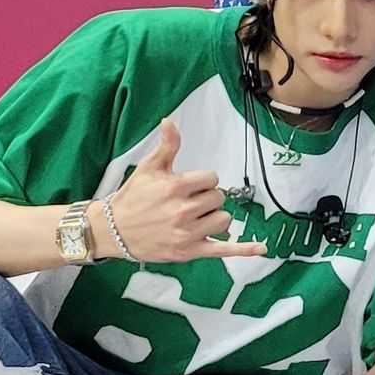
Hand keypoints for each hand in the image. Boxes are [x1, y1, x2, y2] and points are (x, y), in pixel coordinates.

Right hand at [105, 119, 266, 262]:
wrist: (115, 230)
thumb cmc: (133, 199)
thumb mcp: (148, 167)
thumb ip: (167, 146)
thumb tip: (170, 122)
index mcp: (175, 187)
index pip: (212, 179)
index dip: (203, 181)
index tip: (189, 186)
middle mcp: (182, 211)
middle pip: (218, 199)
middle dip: (206, 199)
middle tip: (185, 203)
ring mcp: (187, 233)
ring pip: (223, 220)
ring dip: (214, 217)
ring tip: (194, 219)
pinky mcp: (189, 252)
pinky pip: (222, 249)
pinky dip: (243, 249)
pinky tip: (260, 248)